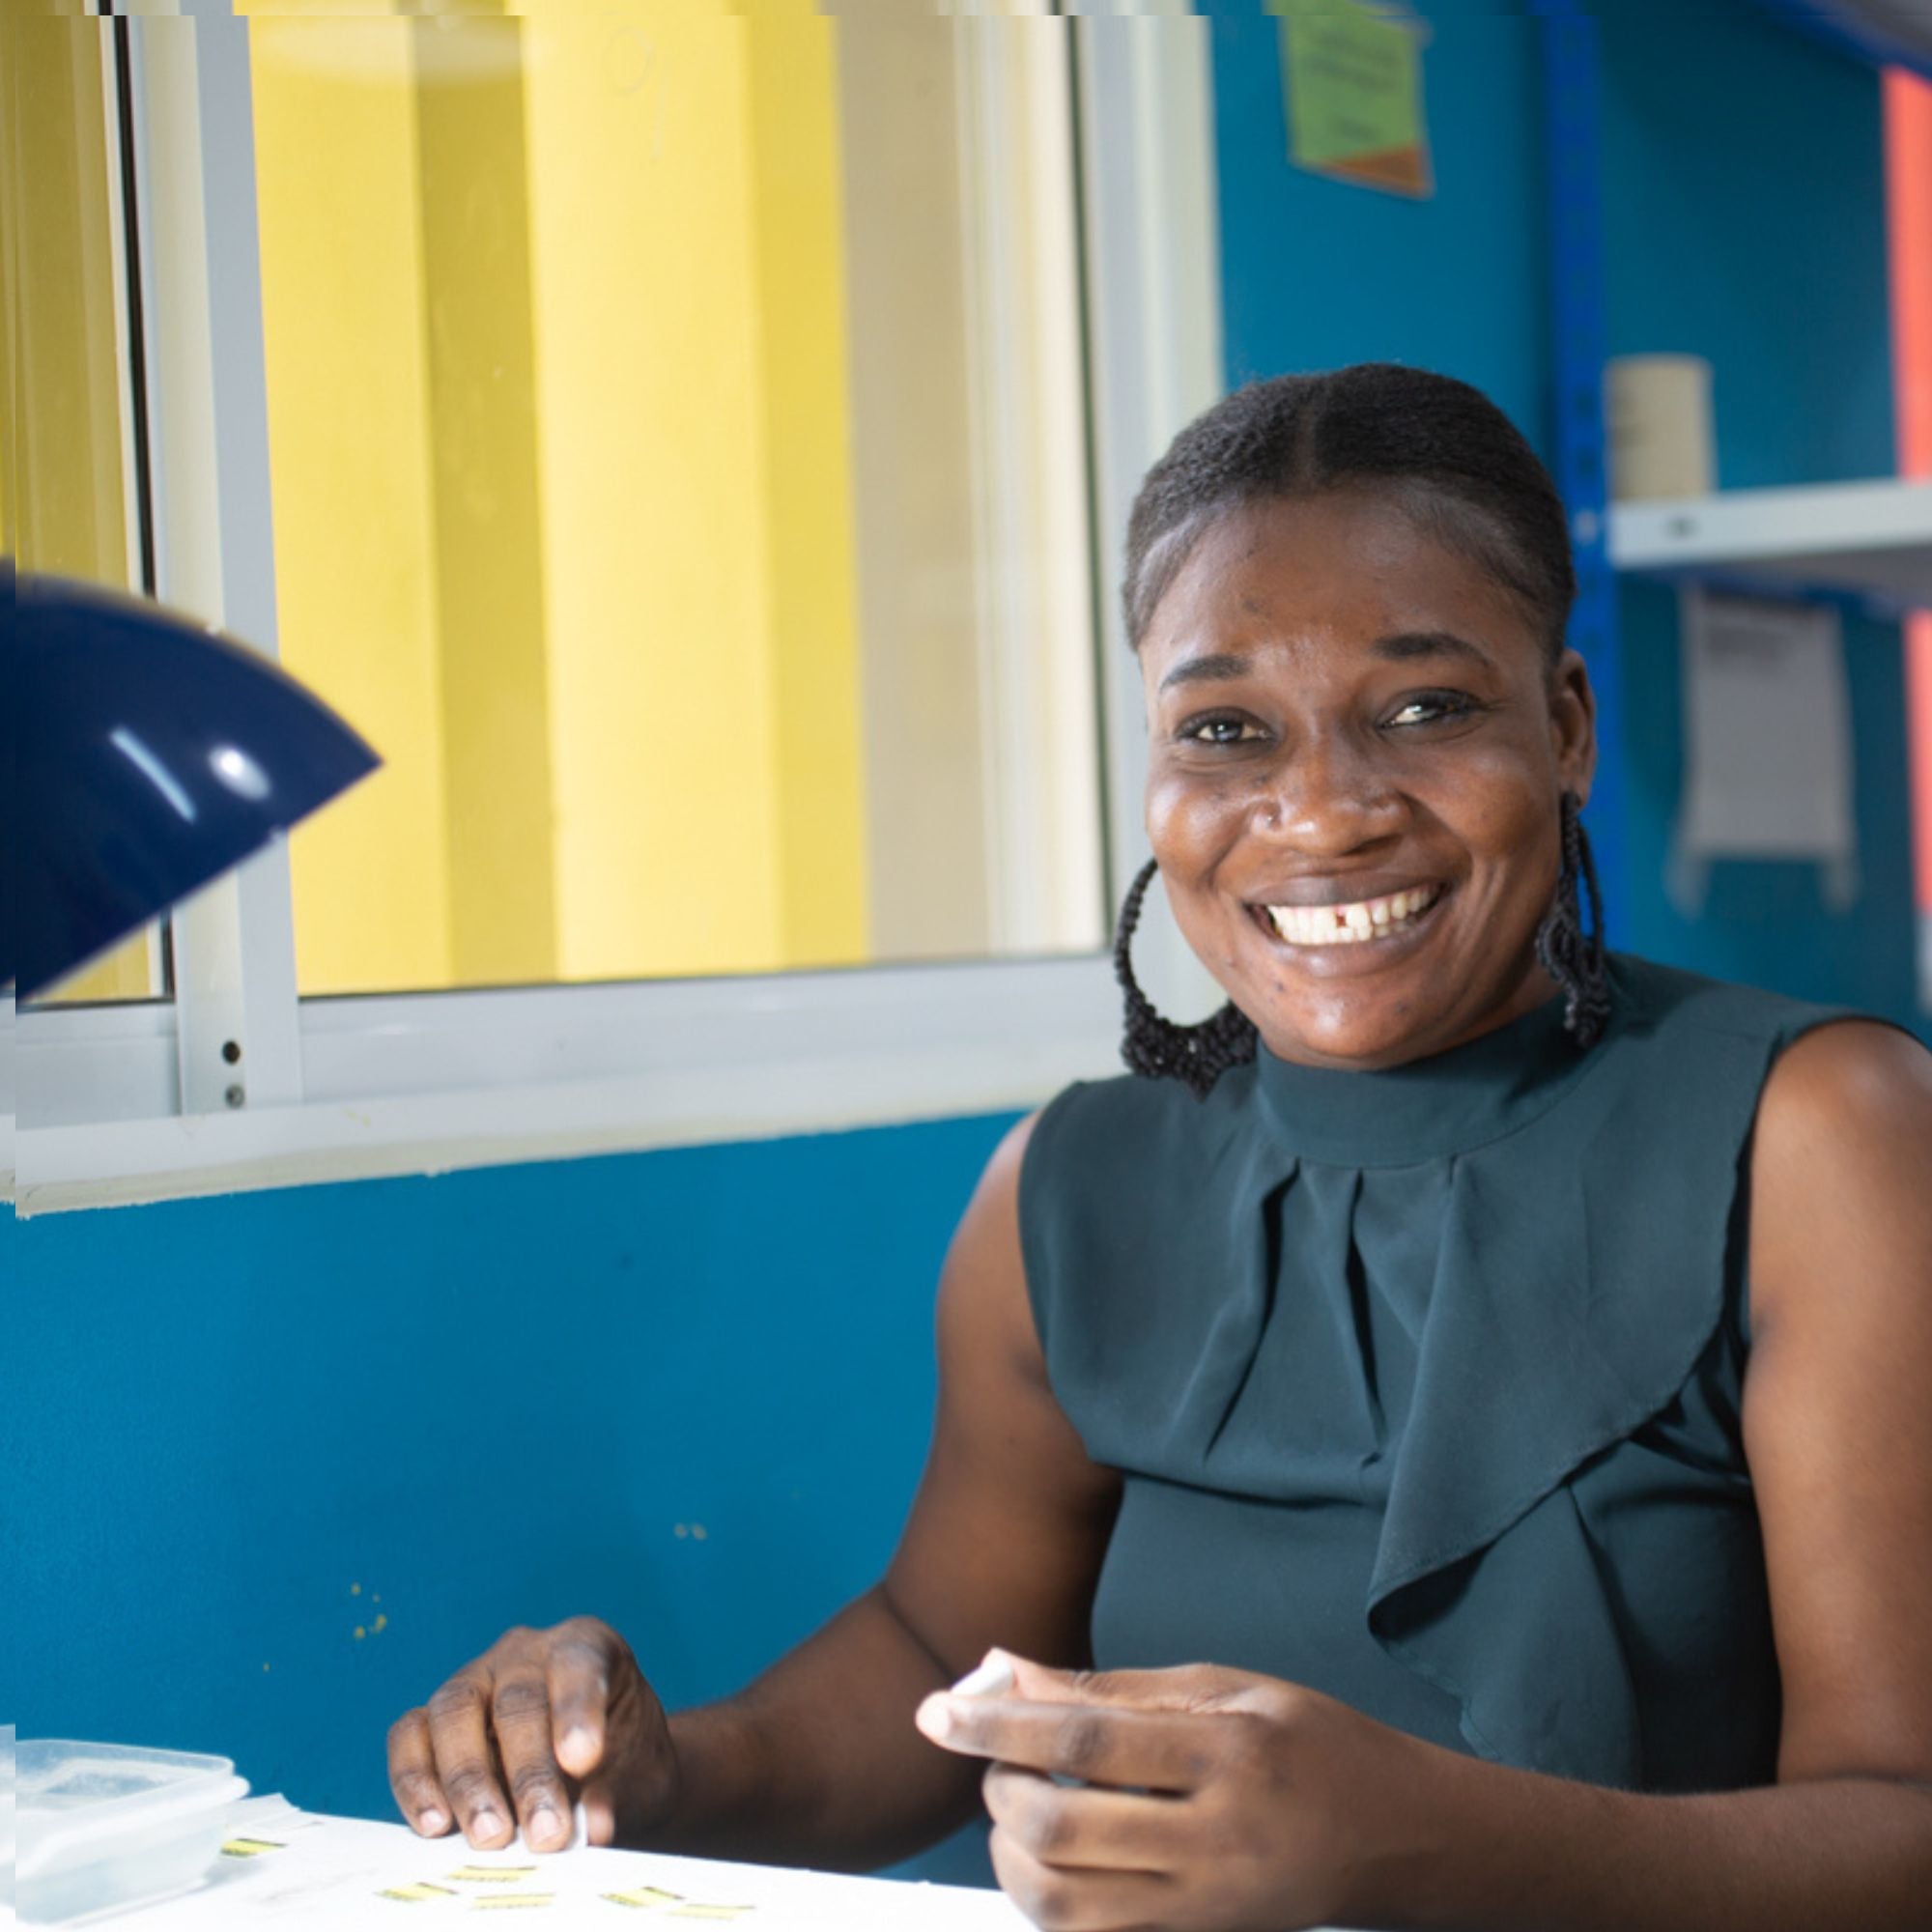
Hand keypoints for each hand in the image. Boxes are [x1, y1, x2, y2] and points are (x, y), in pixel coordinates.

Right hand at [388, 1617, 676, 1852]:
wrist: (598, 1776)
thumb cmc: (622, 1766)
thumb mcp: (636, 1779)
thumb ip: (615, 1795)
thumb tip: (593, 1827)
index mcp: (586, 1646)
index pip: (579, 1664)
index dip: (577, 1710)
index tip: (582, 1761)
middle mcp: (525, 1652)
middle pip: (517, 1700)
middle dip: (529, 1772)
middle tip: (544, 1833)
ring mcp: (475, 1678)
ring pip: (455, 1712)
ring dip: (469, 1781)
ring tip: (490, 1837)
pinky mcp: (433, 1718)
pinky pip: (410, 1735)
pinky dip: (415, 1779)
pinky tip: (435, 1825)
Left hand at [914, 1651, 1436, 1931]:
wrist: (1396, 1839)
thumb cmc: (1309, 1742)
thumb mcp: (1223, 1687)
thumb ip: (1111, 1689)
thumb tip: (1007, 1670)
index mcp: (1226, 1753)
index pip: (1085, 1739)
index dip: (998, 1723)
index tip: (935, 1710)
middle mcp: (1215, 1840)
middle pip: (1061, 1829)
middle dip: (999, 1789)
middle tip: (996, 1758)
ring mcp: (1203, 1908)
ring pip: (1062, 1902)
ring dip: (1009, 1852)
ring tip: (1018, 1806)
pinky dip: (1043, 1898)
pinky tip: (1045, 1855)